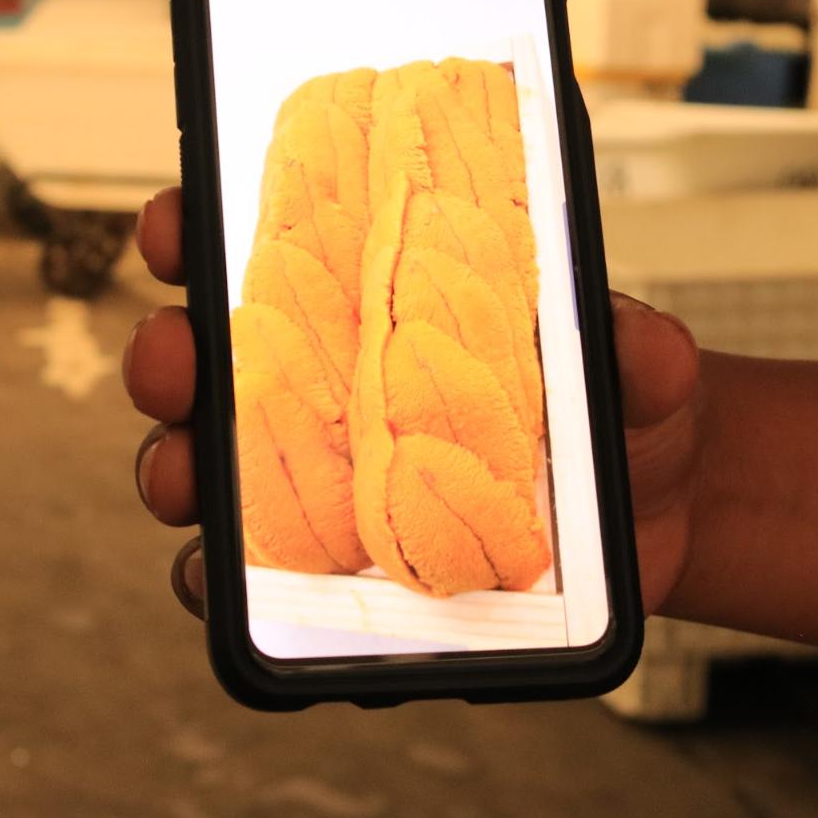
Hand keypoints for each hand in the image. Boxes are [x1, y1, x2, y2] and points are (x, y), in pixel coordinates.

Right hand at [123, 186, 701, 618]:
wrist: (651, 515)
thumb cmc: (617, 406)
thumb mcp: (640, 365)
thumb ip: (639, 351)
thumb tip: (636, 347)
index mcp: (363, 303)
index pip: (253, 252)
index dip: (194, 231)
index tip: (178, 224)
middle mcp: (316, 385)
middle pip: (201, 361)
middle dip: (166, 355)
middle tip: (175, 360)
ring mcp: (312, 479)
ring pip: (203, 471)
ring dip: (173, 470)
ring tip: (190, 484)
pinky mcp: (324, 571)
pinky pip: (248, 582)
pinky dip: (224, 590)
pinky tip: (233, 593)